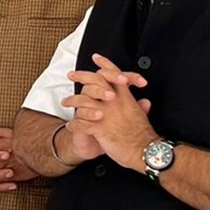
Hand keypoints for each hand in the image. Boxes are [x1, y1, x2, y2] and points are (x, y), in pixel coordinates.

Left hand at [64, 54, 155, 170]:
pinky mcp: (100, 128)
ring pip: (84, 100)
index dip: (105, 64)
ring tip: (65, 102)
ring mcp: (106, 114)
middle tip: (71, 74)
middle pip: (96, 81)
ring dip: (72, 100)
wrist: (144, 151)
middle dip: (81, 75)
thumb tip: (145, 102)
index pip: (115, 74)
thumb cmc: (143, 136)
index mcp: (125, 98)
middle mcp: (115, 102)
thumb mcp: (142, 116)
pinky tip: (70, 125)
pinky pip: (82, 123)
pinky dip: (74, 124)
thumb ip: (140, 107)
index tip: (96, 58)